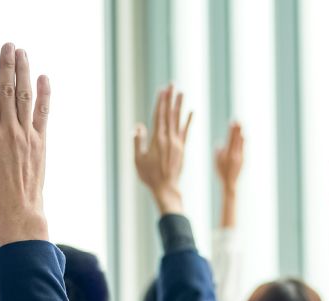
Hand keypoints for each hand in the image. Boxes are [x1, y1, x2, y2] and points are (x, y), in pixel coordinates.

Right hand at [0, 44, 49, 244]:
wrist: (18, 209)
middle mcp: (8, 130)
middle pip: (7, 90)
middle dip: (7, 65)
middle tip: (7, 45)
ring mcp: (26, 134)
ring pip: (25, 97)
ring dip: (24, 72)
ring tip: (22, 53)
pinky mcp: (40, 141)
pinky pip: (43, 113)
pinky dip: (44, 94)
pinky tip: (43, 78)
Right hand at [134, 84, 192, 214]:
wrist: (166, 188)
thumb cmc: (149, 176)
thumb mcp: (138, 160)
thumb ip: (137, 142)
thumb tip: (138, 126)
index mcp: (157, 139)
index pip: (158, 116)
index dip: (160, 102)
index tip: (162, 90)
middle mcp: (168, 138)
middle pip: (169, 114)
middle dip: (170, 98)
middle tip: (172, 84)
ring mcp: (177, 143)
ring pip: (178, 119)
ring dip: (179, 105)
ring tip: (181, 92)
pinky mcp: (182, 148)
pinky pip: (186, 131)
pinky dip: (188, 121)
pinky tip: (191, 112)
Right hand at [214, 122, 243, 191]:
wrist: (230, 182)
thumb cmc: (222, 172)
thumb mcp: (218, 161)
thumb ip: (219, 152)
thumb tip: (220, 144)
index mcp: (229, 154)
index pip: (231, 140)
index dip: (232, 131)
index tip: (233, 123)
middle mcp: (236, 154)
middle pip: (237, 140)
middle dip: (237, 130)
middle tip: (238, 121)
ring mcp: (241, 156)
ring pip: (241, 143)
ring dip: (240, 135)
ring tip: (241, 127)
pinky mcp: (243, 159)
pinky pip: (242, 148)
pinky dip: (243, 142)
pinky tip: (243, 137)